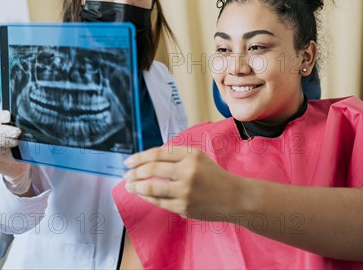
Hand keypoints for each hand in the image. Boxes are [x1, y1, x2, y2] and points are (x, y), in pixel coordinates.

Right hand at [0, 110, 30, 193]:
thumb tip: (31, 124)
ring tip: (15, 142)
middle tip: (17, 132)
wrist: (14, 166)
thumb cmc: (15, 148)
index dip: (0, 116)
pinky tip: (3, 151)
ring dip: (2, 140)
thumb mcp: (19, 137)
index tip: (8, 117)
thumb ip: (19, 129)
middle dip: (5, 130)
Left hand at [123, 146, 243, 218]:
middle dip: (135, 172)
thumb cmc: (215, 177)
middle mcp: (188, 171)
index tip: (129, 161)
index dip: (140, 157)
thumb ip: (177, 157)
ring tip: (129, 185)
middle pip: (152, 169)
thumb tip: (147, 161)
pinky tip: (142, 194)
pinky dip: (147, 197)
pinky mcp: (183, 207)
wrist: (235, 198)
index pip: (158, 154)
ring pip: (151, 187)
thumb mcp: (200, 158)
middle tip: (127, 174)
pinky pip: (159, 202)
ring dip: (136, 186)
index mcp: (192, 155)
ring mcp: (185, 191)